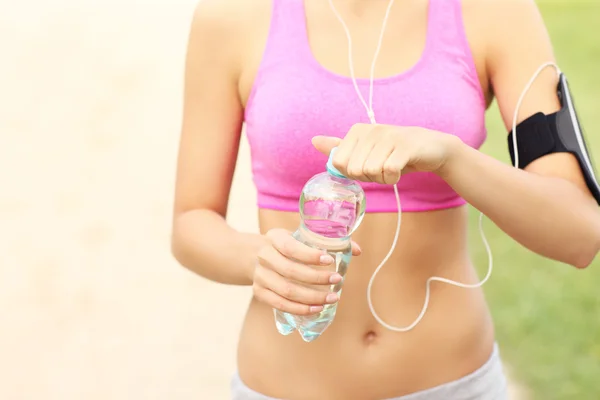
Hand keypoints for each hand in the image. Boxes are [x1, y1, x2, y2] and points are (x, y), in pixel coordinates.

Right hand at [252, 228, 360, 314]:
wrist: (255, 256)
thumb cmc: (286, 247)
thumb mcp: (300, 237)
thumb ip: (328, 242)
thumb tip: (357, 250)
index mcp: (274, 237)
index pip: (290, 247)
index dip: (310, 255)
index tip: (330, 260)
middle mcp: (264, 256)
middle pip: (290, 271)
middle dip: (317, 278)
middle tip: (337, 280)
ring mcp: (260, 276)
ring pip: (286, 291)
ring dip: (312, 297)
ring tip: (332, 298)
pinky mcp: (259, 292)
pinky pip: (280, 304)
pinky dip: (300, 308)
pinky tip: (316, 308)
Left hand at [312, 123, 459, 183]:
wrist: (432, 148)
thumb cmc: (394, 152)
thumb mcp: (365, 149)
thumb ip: (340, 147)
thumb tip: (314, 141)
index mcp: (357, 130)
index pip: (339, 163)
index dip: (353, 173)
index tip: (367, 165)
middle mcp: (371, 130)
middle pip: (355, 170)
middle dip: (368, 177)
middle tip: (382, 168)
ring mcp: (388, 136)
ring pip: (371, 172)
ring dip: (382, 178)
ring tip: (392, 168)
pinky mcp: (405, 146)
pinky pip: (389, 172)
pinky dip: (393, 178)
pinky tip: (400, 170)